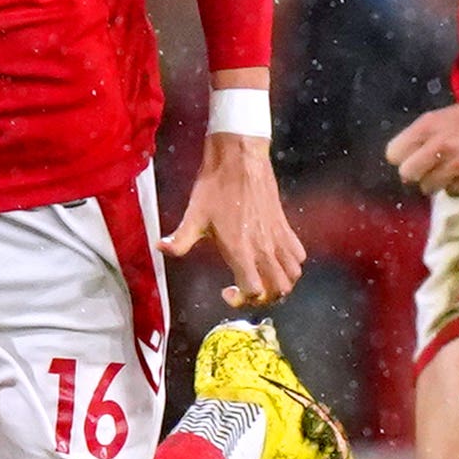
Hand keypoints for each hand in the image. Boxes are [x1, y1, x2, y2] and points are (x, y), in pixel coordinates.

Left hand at [164, 134, 306, 306]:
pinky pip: (298, 255)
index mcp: (240, 250)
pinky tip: (274, 259)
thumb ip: (178, 239)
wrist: (240, 160)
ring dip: (280, 284)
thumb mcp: (193, 215)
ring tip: (262, 279)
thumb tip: (160, 249)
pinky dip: (291, 265)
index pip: (254, 290)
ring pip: (292, 276)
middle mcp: (263, 248)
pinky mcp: (286, 227)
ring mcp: (278, 238)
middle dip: (263, 298)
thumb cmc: (215, 187)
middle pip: (278, 289)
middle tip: (246, 289)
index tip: (227, 290)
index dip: (242, 299)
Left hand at [387, 94, 458, 196]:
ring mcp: (457, 162)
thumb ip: (424, 137)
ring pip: (429, 187)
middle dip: (418, 175)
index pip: (394, 154)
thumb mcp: (445, 117)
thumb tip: (406, 162)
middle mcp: (439, 144)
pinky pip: (453, 193)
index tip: (416, 159)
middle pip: (407, 174)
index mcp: (428, 125)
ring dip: (439, 183)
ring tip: (454, 171)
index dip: (404, 158)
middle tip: (432, 170)